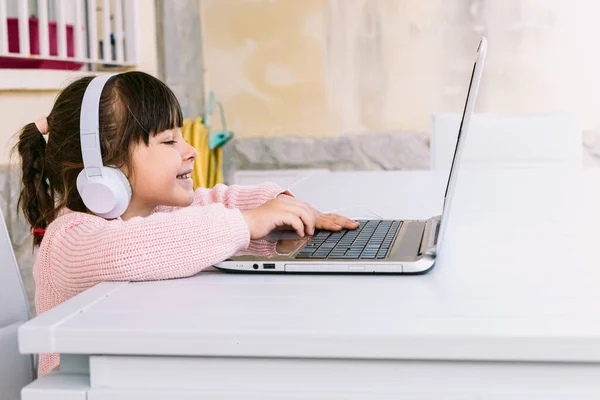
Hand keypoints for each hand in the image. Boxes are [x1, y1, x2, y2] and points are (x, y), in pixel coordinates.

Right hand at [241, 195, 358, 239]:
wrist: (245, 224)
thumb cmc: (262, 226)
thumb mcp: (283, 225)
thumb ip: (296, 224)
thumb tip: (309, 231)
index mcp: (293, 205)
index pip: (317, 212)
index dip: (332, 218)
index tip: (347, 224)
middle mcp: (290, 203)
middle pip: (317, 211)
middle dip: (335, 220)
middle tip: (351, 226)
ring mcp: (284, 206)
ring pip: (307, 213)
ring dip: (311, 225)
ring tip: (310, 233)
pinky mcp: (278, 212)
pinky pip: (295, 219)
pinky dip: (300, 227)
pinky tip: (301, 233)